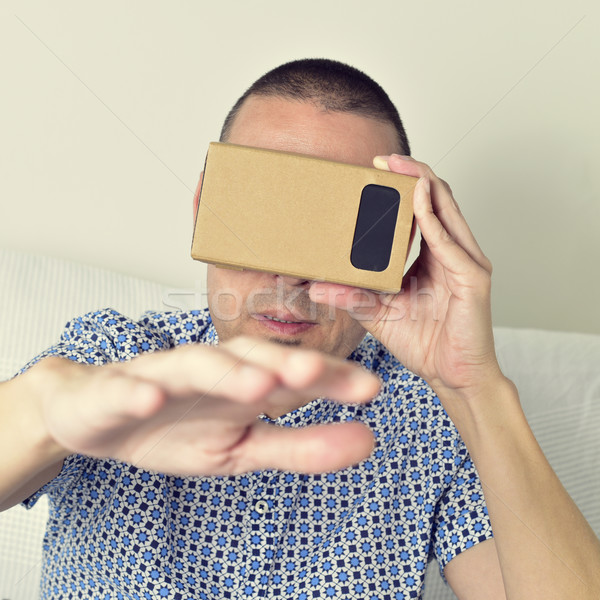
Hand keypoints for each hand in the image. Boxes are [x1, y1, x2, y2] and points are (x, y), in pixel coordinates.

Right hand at [33, 337, 378, 475]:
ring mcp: (162, 375)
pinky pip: (125, 388)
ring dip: (225, 371)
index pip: (292, 374)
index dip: (328, 377)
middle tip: (317, 370)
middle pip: (250, 358)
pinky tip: (150, 398)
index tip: (369, 388)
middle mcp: (209, 369)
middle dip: (283, 362)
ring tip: (256, 383)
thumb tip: (370, 439)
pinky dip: (137, 391)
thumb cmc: (178, 428)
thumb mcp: (244, 448)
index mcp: (243, 382)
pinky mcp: (116, 389)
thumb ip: (303, 445)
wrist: (99, 415)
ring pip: (195, 365)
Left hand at [310, 155, 503, 411]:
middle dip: (411, 175)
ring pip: (446, 209)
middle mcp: (453, 253)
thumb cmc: (424, 343)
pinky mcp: (473, 277)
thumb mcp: (378, 313)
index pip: (420, 212)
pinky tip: (416, 199)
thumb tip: (315, 287)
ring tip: (397, 167)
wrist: (452, 377)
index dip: (400, 189)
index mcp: (433, 258)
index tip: (371, 172)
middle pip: (436, 200)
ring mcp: (466, 262)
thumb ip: (352, 296)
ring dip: (422, 183)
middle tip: (381, 160)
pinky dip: (432, 217)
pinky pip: (449, 240)